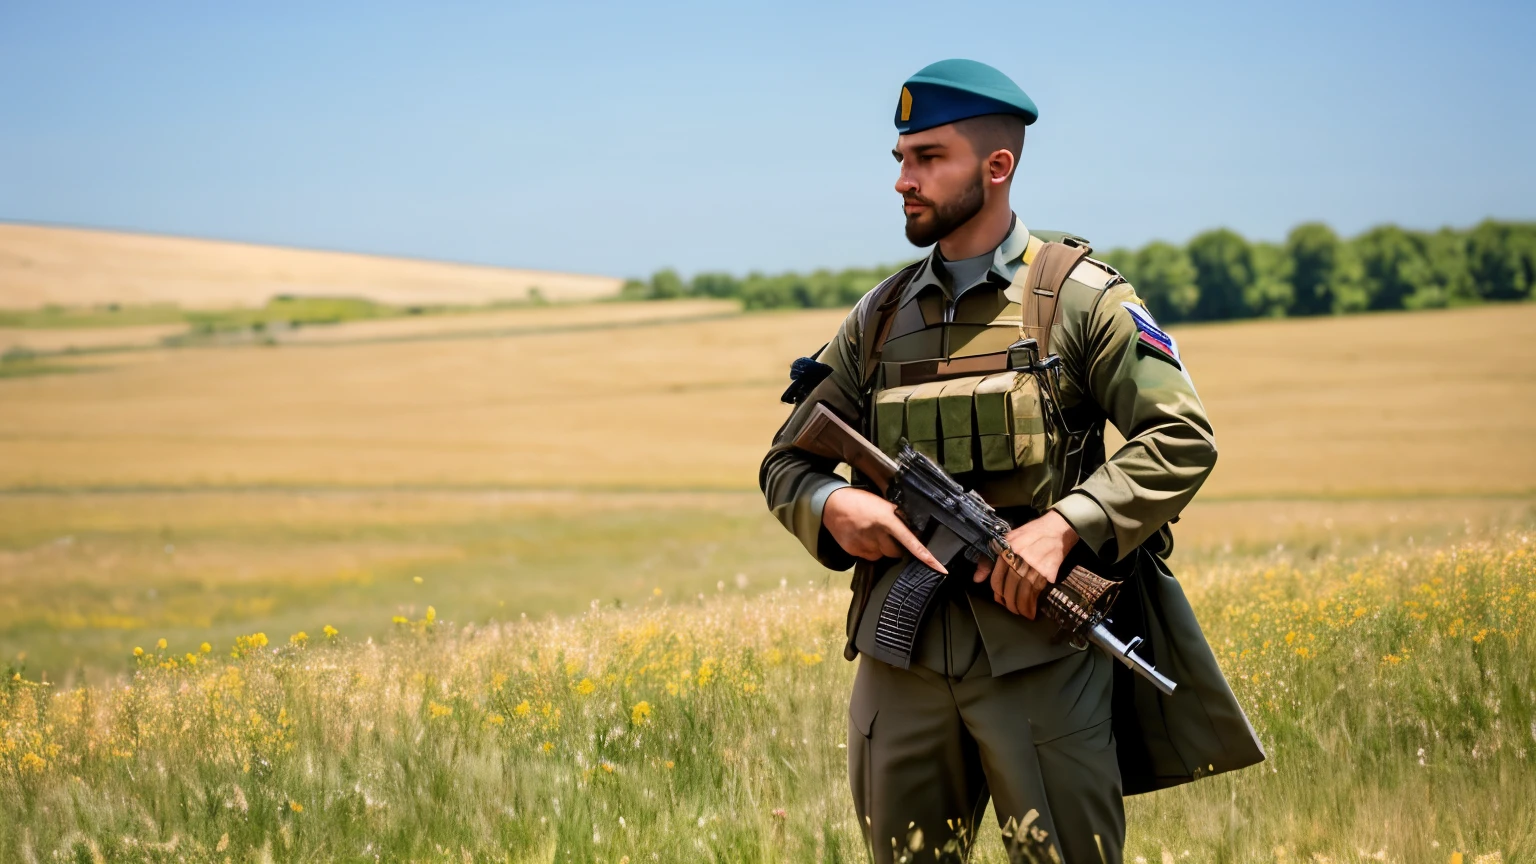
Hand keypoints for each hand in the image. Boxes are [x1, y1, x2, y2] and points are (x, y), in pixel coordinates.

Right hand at [821, 487, 947, 573]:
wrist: (832, 505)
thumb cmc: (861, 501)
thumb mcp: (882, 504)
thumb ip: (897, 517)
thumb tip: (913, 531)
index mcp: (887, 519)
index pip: (911, 541)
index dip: (927, 556)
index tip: (940, 568)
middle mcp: (876, 533)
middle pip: (897, 552)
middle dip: (897, 546)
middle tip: (888, 533)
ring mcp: (865, 544)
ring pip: (883, 555)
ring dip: (882, 548)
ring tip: (872, 533)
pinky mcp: (855, 551)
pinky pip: (870, 556)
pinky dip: (870, 550)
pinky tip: (863, 537)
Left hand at [972, 510, 1078, 618]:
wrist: (1057, 528)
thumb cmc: (1030, 534)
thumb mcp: (1007, 541)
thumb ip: (989, 560)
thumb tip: (976, 579)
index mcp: (1006, 551)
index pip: (997, 579)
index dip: (998, 593)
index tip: (1000, 600)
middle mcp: (1018, 559)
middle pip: (1010, 589)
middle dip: (1010, 603)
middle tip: (1011, 609)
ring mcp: (1034, 566)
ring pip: (1023, 593)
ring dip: (1022, 607)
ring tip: (1022, 613)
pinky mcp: (1048, 572)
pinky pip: (1037, 592)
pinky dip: (1033, 603)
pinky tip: (1032, 610)